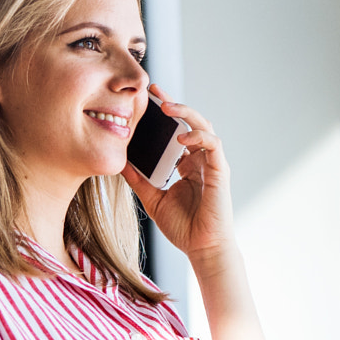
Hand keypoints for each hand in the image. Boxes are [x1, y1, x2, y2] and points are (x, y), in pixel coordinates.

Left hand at [119, 85, 233, 268]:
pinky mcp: (220, 171)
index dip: (165, 113)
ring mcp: (211, 163)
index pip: (176, 130)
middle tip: (154, 91)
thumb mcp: (152, 198)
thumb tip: (119, 161)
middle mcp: (200, 159)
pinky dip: (198, 136)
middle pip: (190, 121)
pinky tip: (181, 138)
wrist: (201, 248)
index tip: (147, 98)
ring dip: (185, 113)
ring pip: (204, 126)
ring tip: (166, 107)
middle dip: (174, 103)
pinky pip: (213, 145)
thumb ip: (138, 179)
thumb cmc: (183, 226)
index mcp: (186, 163)